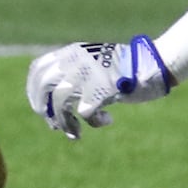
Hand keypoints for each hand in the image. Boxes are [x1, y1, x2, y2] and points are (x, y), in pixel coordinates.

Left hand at [25, 37, 171, 138]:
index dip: (33, 91)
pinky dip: (93, 122)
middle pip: (44, 86)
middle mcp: (76, 60)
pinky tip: (106, 121)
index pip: (38, 68)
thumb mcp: (93, 65)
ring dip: (65, 123)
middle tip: (54, 126)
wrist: (153, 64)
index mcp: (72, 53)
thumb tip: (52, 108)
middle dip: (44, 110)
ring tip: (76, 133)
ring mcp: (89, 72)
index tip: (41, 110)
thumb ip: (73, 77)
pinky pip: (86, 111)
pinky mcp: (103, 86)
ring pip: (60, 101)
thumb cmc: (125, 70)